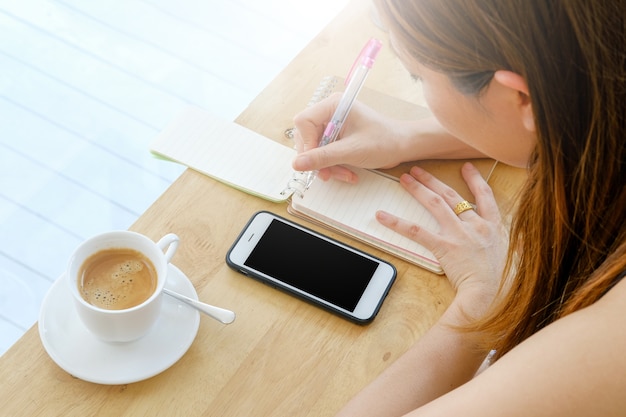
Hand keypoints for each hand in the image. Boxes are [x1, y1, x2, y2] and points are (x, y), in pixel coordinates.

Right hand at [291, 94, 412, 182]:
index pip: (303, 122)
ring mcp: (332, 125)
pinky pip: (324, 154)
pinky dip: (332, 166)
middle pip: (306, 137)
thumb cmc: (384, 142)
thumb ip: (323, 157)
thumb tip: (296, 164)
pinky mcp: (336, 138)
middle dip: (317, 159)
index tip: (315, 162)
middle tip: (328, 174)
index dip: (306, 143)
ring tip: (345, 175)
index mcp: (333, 105)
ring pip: (314, 149)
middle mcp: (329, 112)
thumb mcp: (352, 151)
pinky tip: (347, 173)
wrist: (403, 146)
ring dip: (326, 166)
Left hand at [376, 163, 508, 309]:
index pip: (485, 195)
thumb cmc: (501, 280)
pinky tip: (383, 216)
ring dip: (418, 189)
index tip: (467, 168)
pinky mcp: (444, 246)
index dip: (475, 180)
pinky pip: (417, 231)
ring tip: (405, 179)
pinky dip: (398, 222)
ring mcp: (459, 233)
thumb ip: (513, 245)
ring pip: (435, 204)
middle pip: (451, 195)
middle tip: (418, 170)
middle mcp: (475, 224)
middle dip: (433, 180)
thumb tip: (518, 240)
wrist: (491, 293)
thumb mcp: (513, 257)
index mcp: (493, 226)